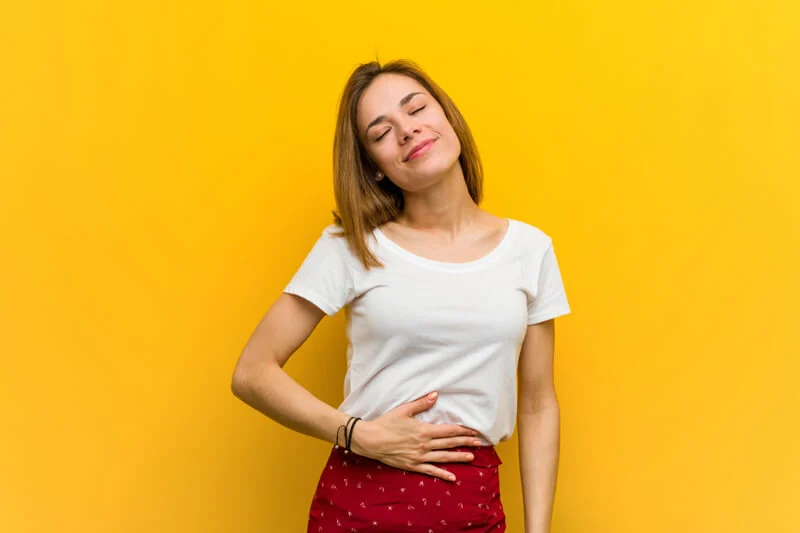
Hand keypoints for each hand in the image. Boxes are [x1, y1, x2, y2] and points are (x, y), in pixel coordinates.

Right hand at [349, 391, 482, 481]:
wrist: (371, 440)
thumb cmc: (386, 423)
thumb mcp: (404, 410)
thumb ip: (422, 403)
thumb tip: (435, 395)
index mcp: (424, 430)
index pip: (448, 430)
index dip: (462, 430)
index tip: (473, 430)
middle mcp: (424, 444)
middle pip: (450, 443)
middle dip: (465, 442)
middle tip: (479, 443)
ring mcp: (420, 457)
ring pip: (444, 457)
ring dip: (459, 457)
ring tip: (472, 457)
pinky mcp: (413, 465)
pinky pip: (431, 471)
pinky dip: (442, 474)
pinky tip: (453, 477)